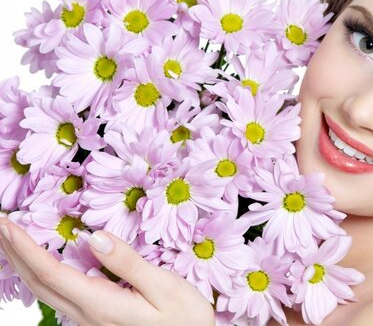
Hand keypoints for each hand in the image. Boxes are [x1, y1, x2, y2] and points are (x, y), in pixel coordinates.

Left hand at [0, 216, 214, 325]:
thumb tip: (95, 238)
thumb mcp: (164, 286)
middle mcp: (88, 314)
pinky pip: (58, 296)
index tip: (7, 223)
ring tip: (12, 242)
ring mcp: (90, 320)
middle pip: (39, 284)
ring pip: (45, 292)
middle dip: (14, 254)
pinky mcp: (97, 320)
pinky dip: (42, 276)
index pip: (51, 273)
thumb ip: (128, 263)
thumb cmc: (185, 317)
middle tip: (0, 225)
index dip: (25, 248)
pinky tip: (43, 266)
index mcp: (101, 303)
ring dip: (24, 265)